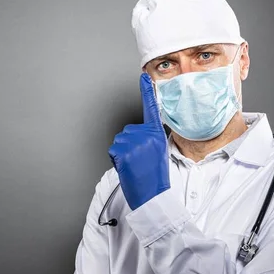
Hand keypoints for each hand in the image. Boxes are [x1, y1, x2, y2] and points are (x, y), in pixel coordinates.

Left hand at [108, 73, 169, 210]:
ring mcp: (133, 142)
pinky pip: (113, 151)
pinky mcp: (122, 150)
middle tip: (140, 161)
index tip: (143, 77)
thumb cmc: (155, 177)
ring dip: (123, 154)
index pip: (151, 109)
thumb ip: (150, 138)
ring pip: (120, 142)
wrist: (153, 196)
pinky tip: (128, 168)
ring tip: (135, 166)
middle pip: (128, 131)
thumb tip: (139, 135)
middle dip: (130, 145)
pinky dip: (117, 160)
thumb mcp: (159, 152)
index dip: (147, 92)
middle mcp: (146, 134)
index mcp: (157, 134)